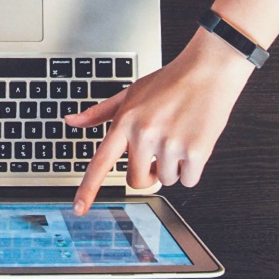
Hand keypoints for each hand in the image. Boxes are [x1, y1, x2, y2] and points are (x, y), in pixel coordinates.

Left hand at [66, 29, 254, 215]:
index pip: (101, 162)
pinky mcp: (196, 151)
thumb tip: (70, 121)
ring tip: (178, 137)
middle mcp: (144, 134)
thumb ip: (99, 113)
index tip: (79, 208)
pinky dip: (192, 169)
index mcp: (125, 122)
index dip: (88, 188)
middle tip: (157, 152)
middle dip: (147, 173)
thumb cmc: (168, 82)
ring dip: (172, 167)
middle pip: (136, 180)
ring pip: (165, 180)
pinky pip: (188, 180)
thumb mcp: (129, 93)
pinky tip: (192, 143)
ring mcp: (169, 144)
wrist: (208, 71)